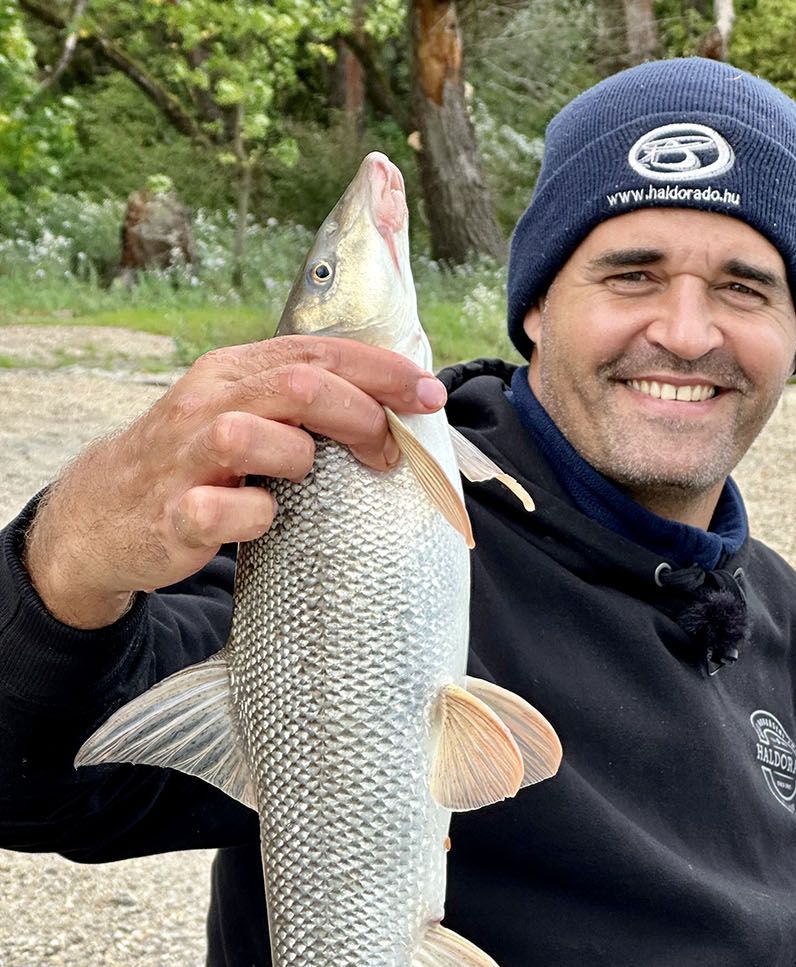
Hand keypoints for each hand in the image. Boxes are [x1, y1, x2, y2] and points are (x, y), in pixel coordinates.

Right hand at [23, 335, 446, 628]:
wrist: (103, 515)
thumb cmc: (197, 466)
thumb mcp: (246, 416)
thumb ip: (305, 405)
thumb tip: (395, 406)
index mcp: (234, 373)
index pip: (317, 353)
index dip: (381, 371)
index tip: (430, 395)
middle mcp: (208, 404)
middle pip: (298, 386)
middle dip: (361, 414)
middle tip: (391, 451)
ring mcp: (185, 458)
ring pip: (251, 435)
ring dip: (298, 458)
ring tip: (304, 478)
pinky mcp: (173, 514)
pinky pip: (220, 510)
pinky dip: (253, 518)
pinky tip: (258, 521)